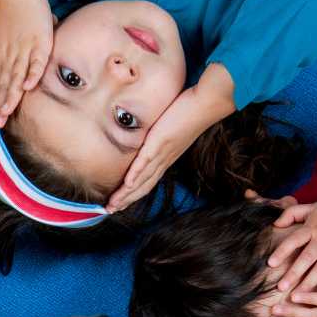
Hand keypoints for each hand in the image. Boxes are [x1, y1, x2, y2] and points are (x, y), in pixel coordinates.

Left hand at [0, 0, 53, 125]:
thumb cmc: (9, 15)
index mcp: (0, 56)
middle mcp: (10, 55)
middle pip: (3, 84)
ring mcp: (24, 48)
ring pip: (16, 75)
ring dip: (11, 94)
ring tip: (6, 112)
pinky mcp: (40, 41)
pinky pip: (36, 60)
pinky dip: (32, 73)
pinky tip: (29, 87)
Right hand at [105, 62, 234, 212]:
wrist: (206, 105)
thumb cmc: (190, 112)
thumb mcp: (172, 127)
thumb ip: (161, 133)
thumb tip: (151, 131)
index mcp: (166, 158)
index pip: (147, 181)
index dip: (133, 193)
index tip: (120, 202)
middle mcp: (164, 160)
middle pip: (142, 186)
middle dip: (125, 200)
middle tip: (110, 210)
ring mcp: (161, 152)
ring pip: (141, 179)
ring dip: (126, 194)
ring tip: (112, 205)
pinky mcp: (159, 142)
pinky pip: (144, 161)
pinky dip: (134, 175)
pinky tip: (126, 185)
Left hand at [265, 198, 316, 297]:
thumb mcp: (311, 207)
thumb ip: (291, 213)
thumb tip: (275, 224)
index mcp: (311, 229)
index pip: (293, 240)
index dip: (282, 251)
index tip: (270, 263)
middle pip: (306, 258)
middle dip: (293, 273)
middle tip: (281, 288)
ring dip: (310, 282)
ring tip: (298, 295)